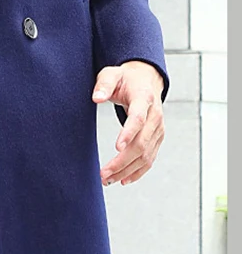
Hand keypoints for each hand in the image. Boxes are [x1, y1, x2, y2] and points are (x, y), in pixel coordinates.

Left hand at [93, 61, 164, 186]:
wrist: (145, 81)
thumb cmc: (126, 78)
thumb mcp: (112, 74)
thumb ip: (103, 84)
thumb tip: (96, 97)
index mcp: (144, 99)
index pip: (138, 119)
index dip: (128, 133)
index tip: (116, 148)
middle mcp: (155, 116)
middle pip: (142, 143)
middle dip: (123, 161)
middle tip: (104, 173)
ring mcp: (158, 129)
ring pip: (146, 155)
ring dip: (128, 170)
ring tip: (108, 179)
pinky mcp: (157, 138)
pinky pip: (150, 158)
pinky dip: (138, 171)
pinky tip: (124, 179)